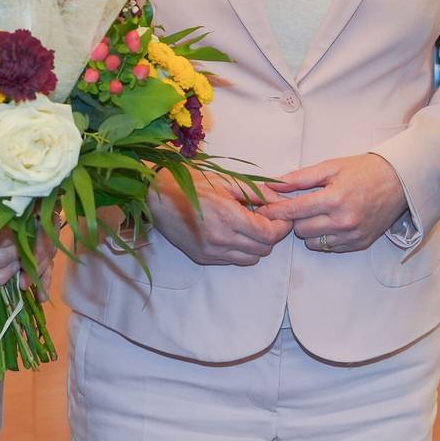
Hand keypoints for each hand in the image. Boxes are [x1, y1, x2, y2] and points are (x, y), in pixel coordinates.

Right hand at [149, 170, 290, 266]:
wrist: (157, 197)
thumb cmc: (191, 183)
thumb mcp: (226, 180)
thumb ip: (257, 190)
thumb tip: (281, 198)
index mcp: (228, 217)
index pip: (269, 234)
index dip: (281, 226)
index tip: (282, 216)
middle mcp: (221, 239)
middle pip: (264, 249)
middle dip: (272, 235)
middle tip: (266, 218)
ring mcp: (211, 252)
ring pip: (251, 259)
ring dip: (257, 245)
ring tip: (250, 226)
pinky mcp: (203, 258)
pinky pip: (233, 261)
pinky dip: (241, 250)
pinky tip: (234, 233)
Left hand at [257, 153, 408, 254]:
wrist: (400, 182)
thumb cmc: (365, 170)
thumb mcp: (332, 167)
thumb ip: (301, 178)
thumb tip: (275, 184)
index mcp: (335, 199)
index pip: (294, 210)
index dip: (275, 211)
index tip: (262, 210)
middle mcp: (343, 221)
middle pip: (300, 229)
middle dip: (294, 218)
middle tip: (298, 206)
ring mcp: (352, 235)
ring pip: (312, 241)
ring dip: (308, 229)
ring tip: (317, 213)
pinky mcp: (358, 244)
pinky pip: (328, 247)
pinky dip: (323, 237)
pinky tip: (330, 222)